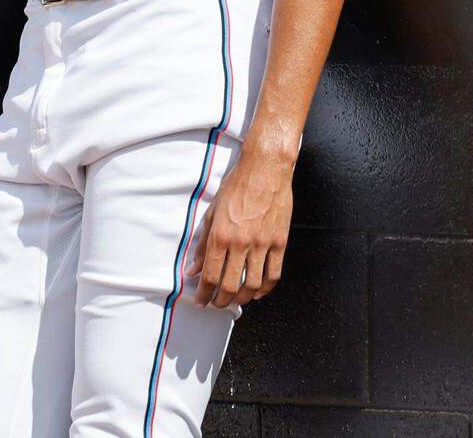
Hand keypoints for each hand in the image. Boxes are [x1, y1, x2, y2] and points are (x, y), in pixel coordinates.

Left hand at [188, 144, 293, 308]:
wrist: (264, 170)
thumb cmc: (235, 187)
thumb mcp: (212, 212)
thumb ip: (202, 243)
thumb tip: (193, 268)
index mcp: (220, 235)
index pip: (210, 274)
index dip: (205, 293)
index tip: (202, 301)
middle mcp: (241, 243)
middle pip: (230, 285)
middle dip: (221, 300)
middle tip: (217, 304)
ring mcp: (263, 244)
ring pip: (253, 285)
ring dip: (242, 298)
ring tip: (235, 300)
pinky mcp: (280, 243)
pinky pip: (274, 275)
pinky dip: (265, 289)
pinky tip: (257, 292)